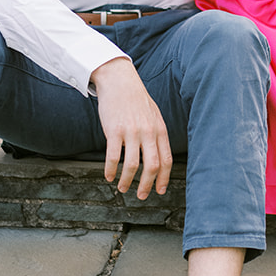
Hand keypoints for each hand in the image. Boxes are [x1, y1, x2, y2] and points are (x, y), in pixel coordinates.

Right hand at [91, 55, 171, 198]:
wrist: (120, 80)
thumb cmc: (136, 99)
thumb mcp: (154, 115)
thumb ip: (157, 134)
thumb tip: (159, 156)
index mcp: (160, 130)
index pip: (167, 160)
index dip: (164, 179)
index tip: (160, 191)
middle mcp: (148, 132)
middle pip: (152, 166)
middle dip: (147, 185)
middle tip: (141, 195)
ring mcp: (131, 131)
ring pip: (132, 165)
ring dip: (127, 181)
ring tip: (122, 187)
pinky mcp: (114, 130)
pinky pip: (113, 157)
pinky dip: (110, 170)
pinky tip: (108, 176)